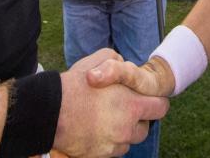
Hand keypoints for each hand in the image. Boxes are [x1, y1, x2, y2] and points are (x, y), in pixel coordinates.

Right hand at [54, 49, 168, 157]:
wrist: (48, 113)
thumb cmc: (73, 87)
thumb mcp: (97, 62)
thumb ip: (117, 62)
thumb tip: (125, 65)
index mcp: (131, 105)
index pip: (161, 107)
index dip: (156, 101)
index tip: (148, 99)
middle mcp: (127, 128)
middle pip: (146, 128)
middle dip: (139, 119)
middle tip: (125, 109)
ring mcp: (114, 145)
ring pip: (129, 141)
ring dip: (124, 132)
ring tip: (109, 119)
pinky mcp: (101, 155)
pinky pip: (114, 150)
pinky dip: (110, 141)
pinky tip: (98, 130)